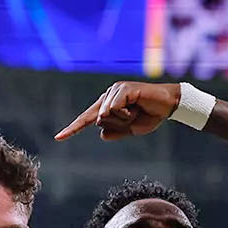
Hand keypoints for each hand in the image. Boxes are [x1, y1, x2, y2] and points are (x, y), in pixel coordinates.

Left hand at [55, 81, 180, 140]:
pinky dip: (126, 113)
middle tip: (134, 117)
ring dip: (123, 119)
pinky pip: (113, 109)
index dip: (73, 128)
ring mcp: (114, 90)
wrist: (168, 106)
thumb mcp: (130, 129)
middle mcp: (108, 96)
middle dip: (118, 125)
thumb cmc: (150, 115)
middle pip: (99, 120)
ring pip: (105, 115)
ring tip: (137, 111)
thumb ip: (115, 132)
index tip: (58, 138)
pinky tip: (137, 106)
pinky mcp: (122, 89)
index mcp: (107, 105)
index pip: (87, 118)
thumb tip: (101, 134)